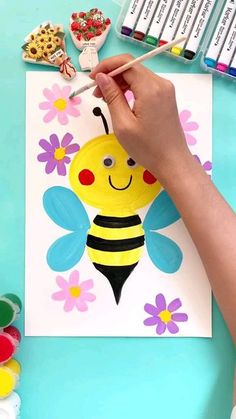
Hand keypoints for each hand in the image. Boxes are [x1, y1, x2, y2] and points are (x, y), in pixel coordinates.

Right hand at [90, 54, 191, 182]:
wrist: (173, 162)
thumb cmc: (147, 148)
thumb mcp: (123, 124)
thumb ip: (112, 97)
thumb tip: (101, 77)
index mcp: (150, 88)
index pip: (125, 62)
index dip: (106, 66)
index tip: (92, 79)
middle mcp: (161, 83)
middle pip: (132, 67)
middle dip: (111, 75)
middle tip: (96, 94)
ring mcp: (165, 90)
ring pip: (138, 75)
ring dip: (120, 82)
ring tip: (106, 99)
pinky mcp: (166, 97)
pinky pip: (145, 85)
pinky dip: (131, 88)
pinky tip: (121, 101)